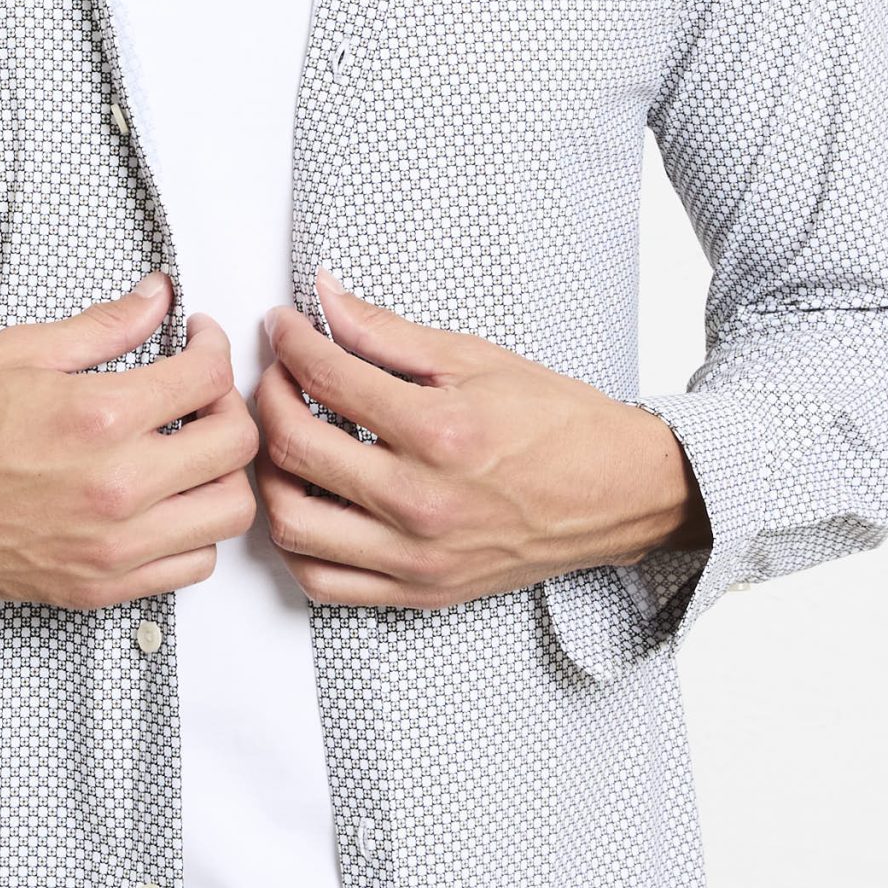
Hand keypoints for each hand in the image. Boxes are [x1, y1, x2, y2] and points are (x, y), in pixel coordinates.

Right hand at [0, 277, 259, 611]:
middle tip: (201, 392)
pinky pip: (193, 567)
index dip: (213, 346)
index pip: (208, 376)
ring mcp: (115, 546)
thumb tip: (158, 296)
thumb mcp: (23, 350)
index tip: (197, 340)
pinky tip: (169, 502)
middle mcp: (120, 486)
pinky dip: (197, 531)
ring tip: (192, 451)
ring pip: (230, 514)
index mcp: (101, 417)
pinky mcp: (103, 587)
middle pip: (237, 444)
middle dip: (230, 404)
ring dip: (224, 474)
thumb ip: (105, 324)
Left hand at [254, 269, 709, 610]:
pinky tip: (307, 501)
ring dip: (271, 474)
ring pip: (293, 523)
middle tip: (278, 375)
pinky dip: (297, 541)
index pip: (327, 378)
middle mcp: (423, 500)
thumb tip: (324, 296)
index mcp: (441, 432)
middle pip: (295, 448)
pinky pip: (323, 581)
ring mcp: (418, 555)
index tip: (283, 326)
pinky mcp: (419, 590)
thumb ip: (386, 331)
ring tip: (287, 439)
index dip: (290, 341)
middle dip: (269, 397)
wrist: (618, 493)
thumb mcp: (474, 357)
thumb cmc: (556, 424)